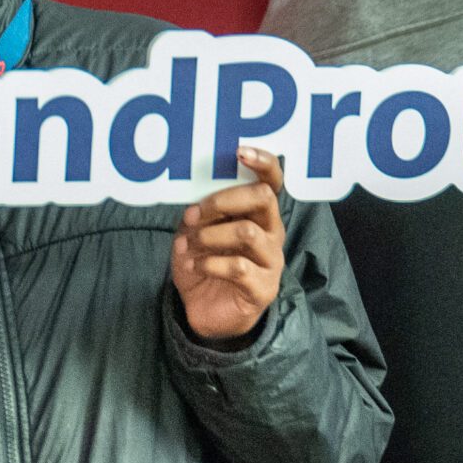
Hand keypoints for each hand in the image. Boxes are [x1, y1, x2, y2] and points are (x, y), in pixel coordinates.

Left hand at [171, 148, 286, 343]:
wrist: (205, 310)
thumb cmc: (204, 261)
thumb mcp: (193, 232)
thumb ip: (196, 215)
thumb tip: (193, 209)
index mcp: (258, 213)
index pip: (272, 180)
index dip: (262, 162)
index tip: (240, 152)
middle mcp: (271, 232)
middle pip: (263, 199)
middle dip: (224, 199)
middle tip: (196, 213)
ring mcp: (271, 261)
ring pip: (248, 232)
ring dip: (211, 234)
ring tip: (190, 243)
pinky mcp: (263, 289)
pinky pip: (239, 267)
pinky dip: (209, 262)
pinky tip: (195, 265)